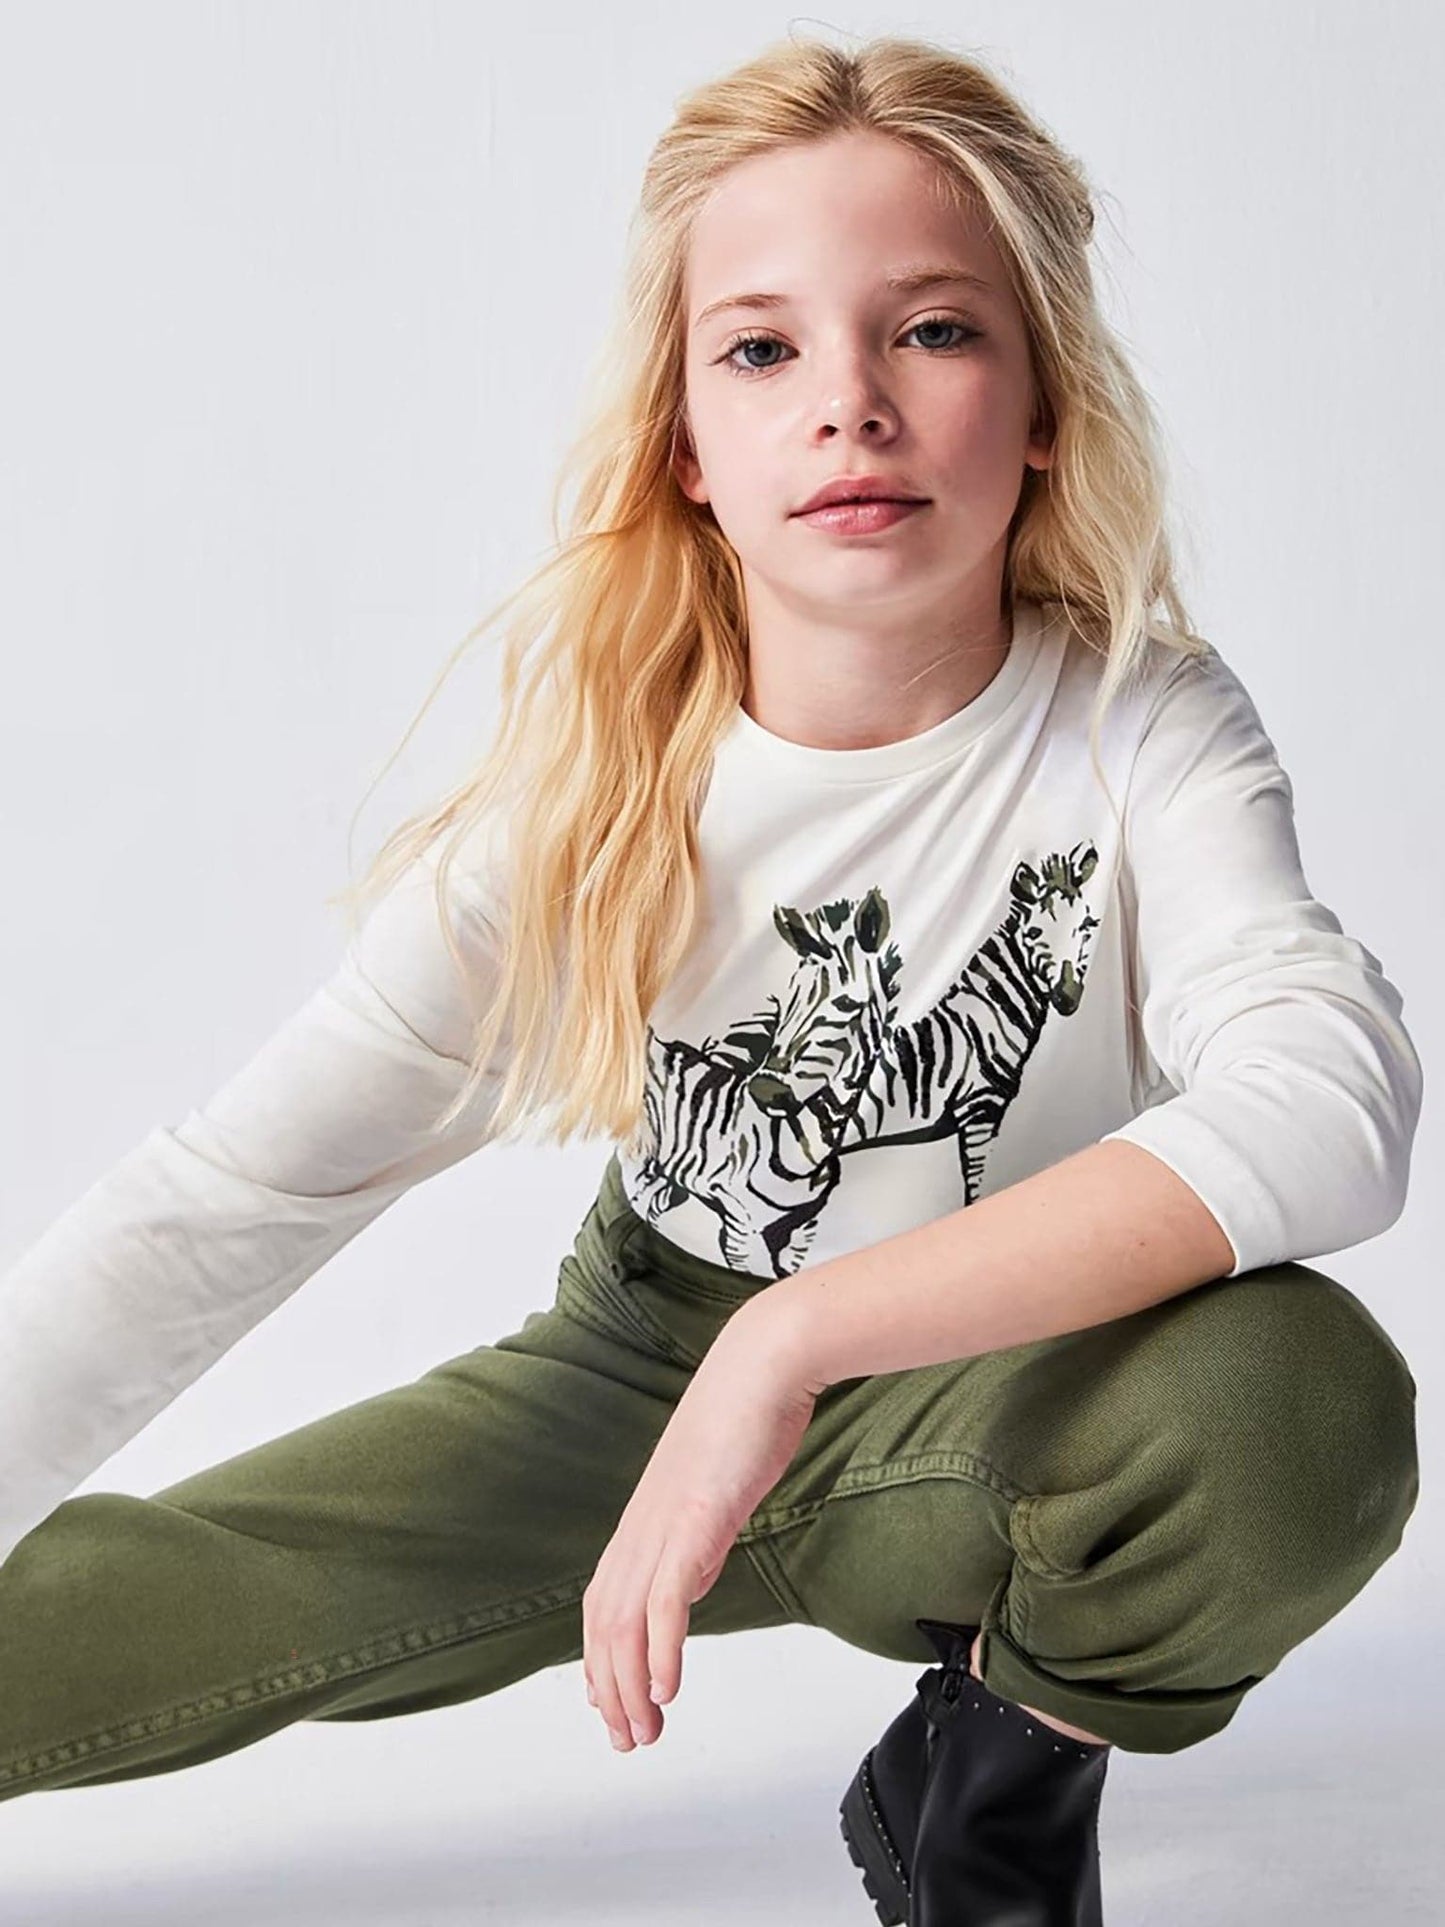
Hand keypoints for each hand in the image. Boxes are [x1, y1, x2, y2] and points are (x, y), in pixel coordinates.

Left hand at [581, 1299, 818, 1752]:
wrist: (763, 1363)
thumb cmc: (745, 1414)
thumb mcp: (712, 1486)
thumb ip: (697, 1533)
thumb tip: (690, 1571)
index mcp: (647, 1518)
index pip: (605, 1602)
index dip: (600, 1659)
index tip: (608, 1702)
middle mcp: (644, 1524)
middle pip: (607, 1623)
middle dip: (611, 1689)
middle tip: (626, 1738)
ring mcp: (666, 1521)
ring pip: (629, 1620)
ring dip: (631, 1684)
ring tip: (643, 1729)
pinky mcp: (696, 1518)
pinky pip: (669, 1596)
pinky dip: (660, 1646)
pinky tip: (665, 1685)